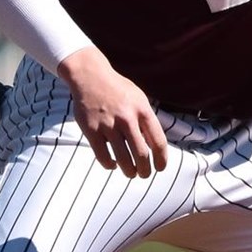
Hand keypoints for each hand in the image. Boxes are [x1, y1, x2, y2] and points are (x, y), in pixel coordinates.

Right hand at [57, 48, 168, 177]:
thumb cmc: (119, 90)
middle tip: (144, 174)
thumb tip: (155, 148)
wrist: (90, 76)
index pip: (158, 142)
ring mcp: (108, 125)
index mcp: (142, 110)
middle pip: (141, 154)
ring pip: (122, 159)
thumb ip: (147, 121)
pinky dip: (110, 165)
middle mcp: (127, 118)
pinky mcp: (91, 130)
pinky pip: (103, 156)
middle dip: (145, 170)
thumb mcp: (139, 99)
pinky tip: (113, 165)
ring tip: (131, 173)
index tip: (160, 168)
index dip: (162, 159)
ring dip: (129, 172)